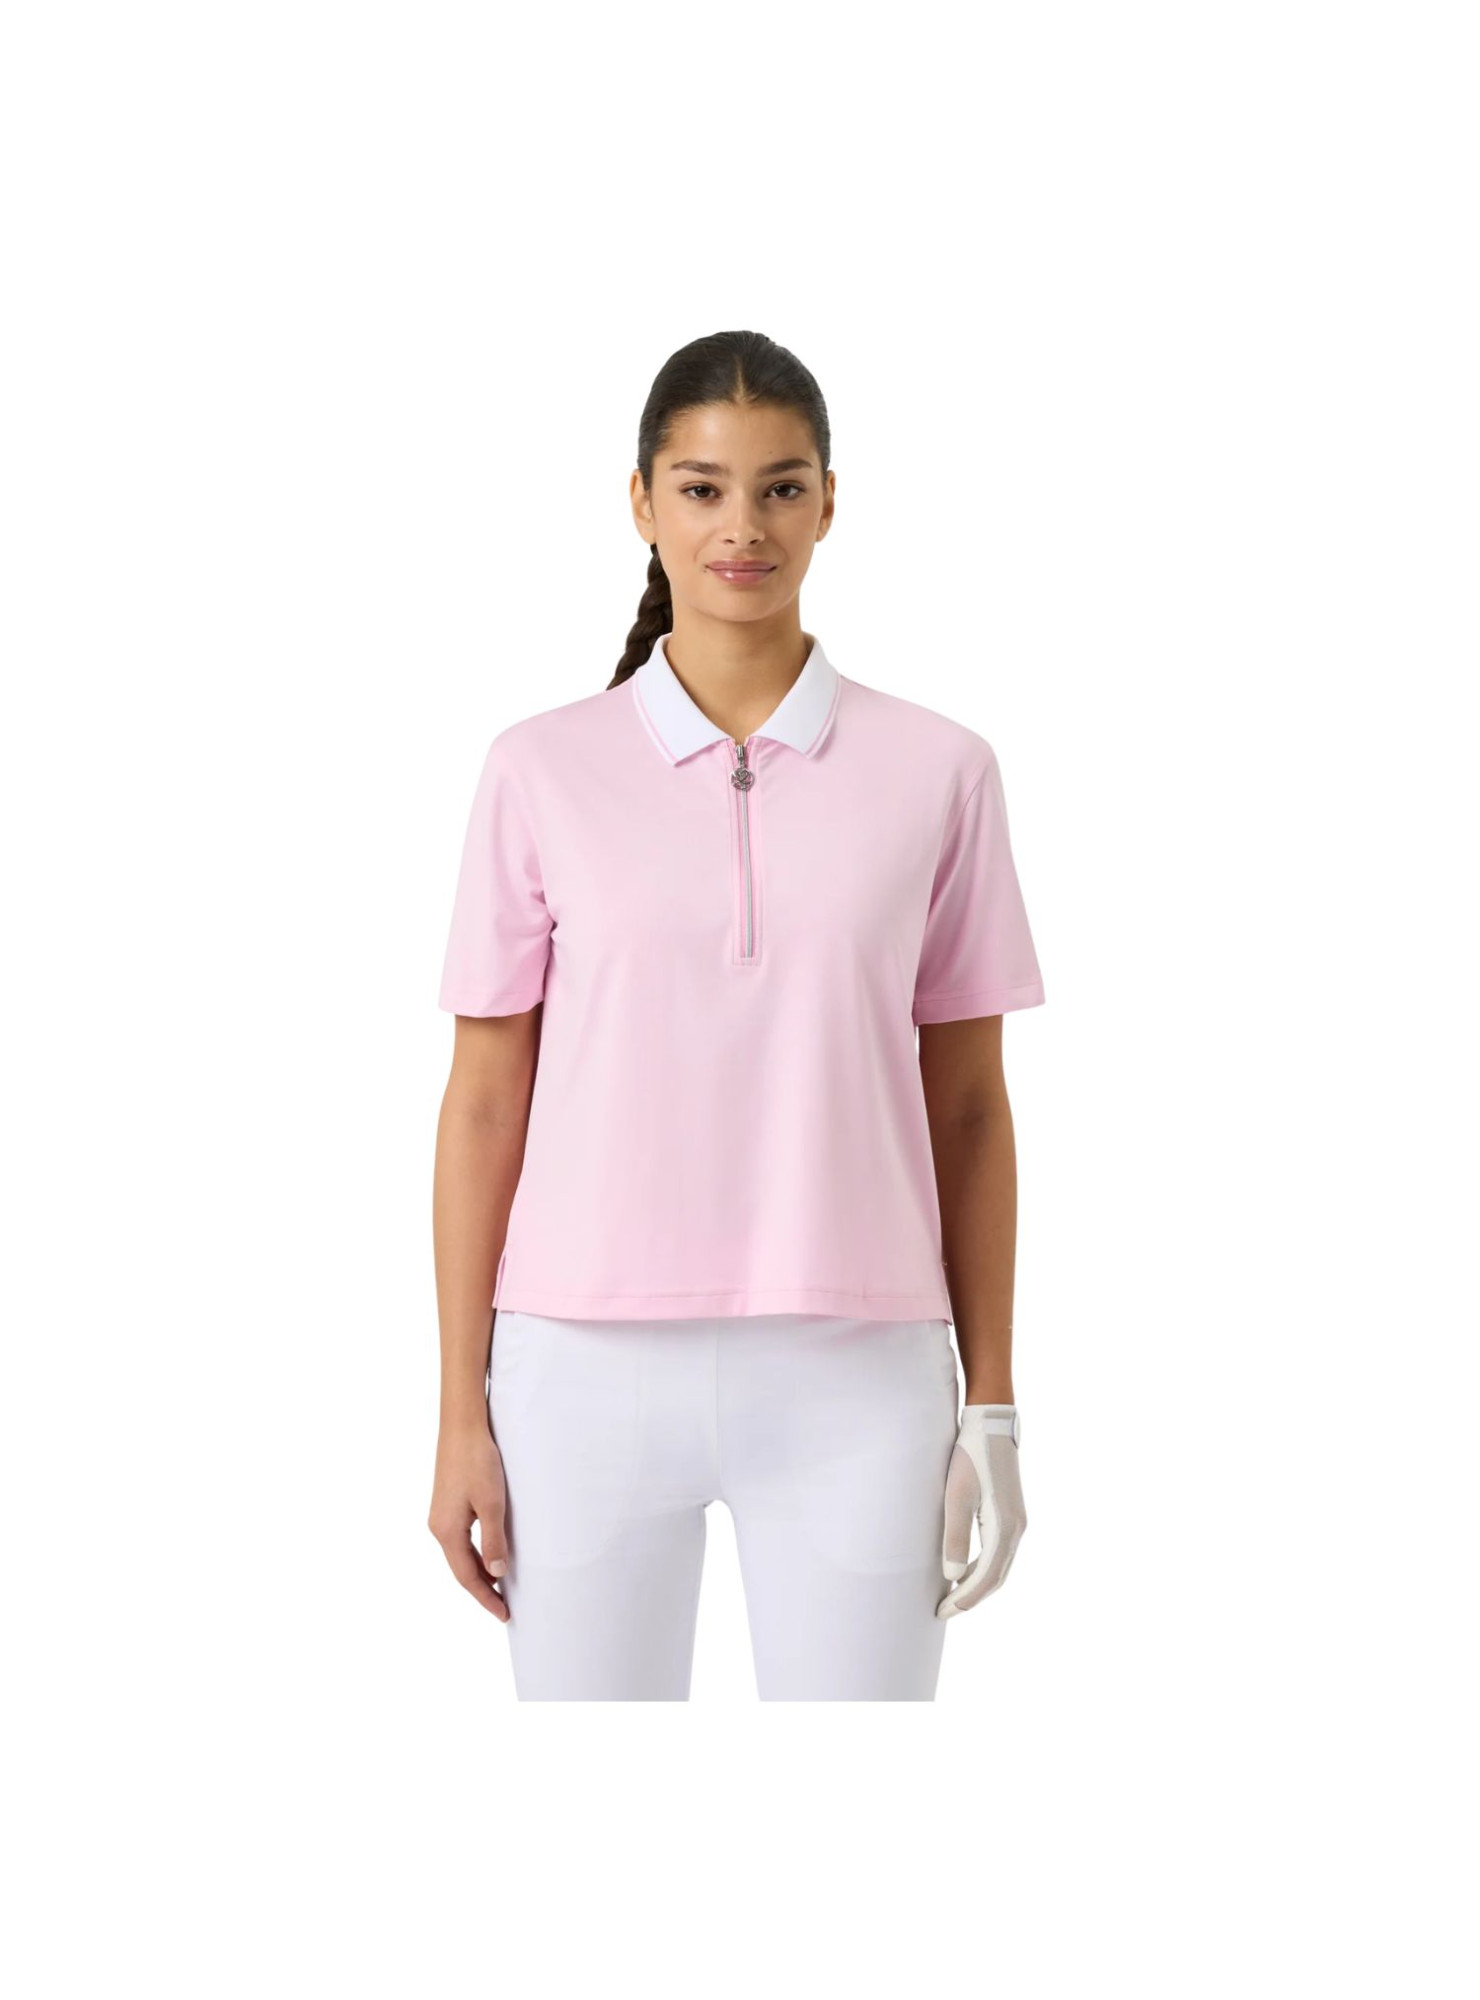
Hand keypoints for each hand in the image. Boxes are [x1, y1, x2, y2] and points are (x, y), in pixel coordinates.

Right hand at [428, 1420, 511, 1621]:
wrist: (461, 1426)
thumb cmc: (477, 1461)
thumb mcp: (491, 1503)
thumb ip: (494, 1541)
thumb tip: (496, 1574)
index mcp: (446, 1531)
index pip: (467, 1577)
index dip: (486, 1597)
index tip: (504, 1614)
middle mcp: (438, 1527)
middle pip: (461, 1569)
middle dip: (482, 1590)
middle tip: (504, 1608)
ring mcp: (440, 1516)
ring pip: (460, 1555)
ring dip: (479, 1572)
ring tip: (500, 1587)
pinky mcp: (447, 1504)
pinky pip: (460, 1540)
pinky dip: (475, 1554)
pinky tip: (488, 1554)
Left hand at [937, 1404, 1025, 1618]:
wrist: (991, 1424)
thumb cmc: (970, 1457)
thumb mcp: (956, 1496)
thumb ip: (954, 1537)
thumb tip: (952, 1577)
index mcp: (1005, 1528)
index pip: (986, 1578)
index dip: (964, 1599)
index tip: (941, 1612)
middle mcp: (1017, 1529)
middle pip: (996, 1578)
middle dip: (971, 1598)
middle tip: (943, 1611)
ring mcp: (1017, 1522)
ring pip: (1000, 1567)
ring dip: (978, 1585)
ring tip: (952, 1596)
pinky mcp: (1012, 1514)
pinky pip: (1000, 1552)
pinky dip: (984, 1568)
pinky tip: (964, 1569)